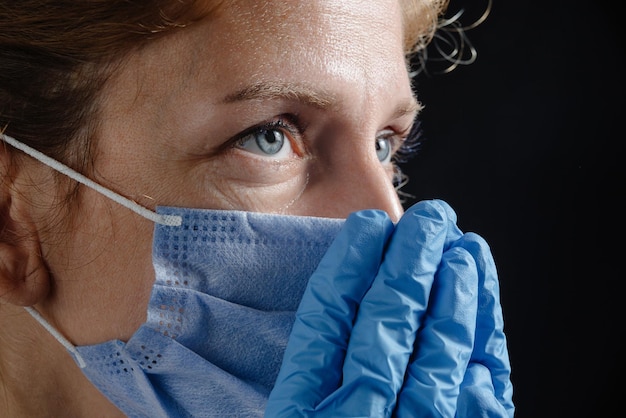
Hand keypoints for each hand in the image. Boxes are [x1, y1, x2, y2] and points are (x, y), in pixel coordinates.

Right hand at [265, 200, 513, 416]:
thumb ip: (304, 375)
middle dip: (410, 265)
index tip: (365, 227)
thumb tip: (332, 304)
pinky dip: (484, 342)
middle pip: (387, 330)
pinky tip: (483, 304)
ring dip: (453, 294)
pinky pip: (480, 396)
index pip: (326, 328)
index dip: (348, 270)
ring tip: (461, 245)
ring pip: (437, 355)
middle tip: (428, 219)